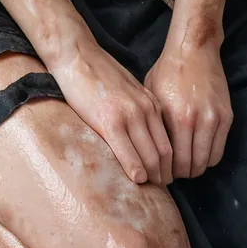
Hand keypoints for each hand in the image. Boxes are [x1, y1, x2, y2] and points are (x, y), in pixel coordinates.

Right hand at [50, 42, 173, 186]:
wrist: (78, 56)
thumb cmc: (99, 75)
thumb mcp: (128, 91)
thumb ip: (138, 111)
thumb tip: (141, 137)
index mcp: (150, 103)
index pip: (168, 141)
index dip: (169, 164)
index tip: (164, 178)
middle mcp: (145, 109)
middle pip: (163, 152)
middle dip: (164, 175)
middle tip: (160, 191)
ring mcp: (128, 115)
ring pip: (149, 155)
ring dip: (152, 177)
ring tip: (148, 191)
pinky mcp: (109, 120)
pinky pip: (127, 151)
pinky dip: (134, 169)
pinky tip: (136, 180)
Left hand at [144, 41, 232, 179]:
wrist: (193, 49)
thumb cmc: (167, 72)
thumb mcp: (152, 98)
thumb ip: (154, 128)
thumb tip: (149, 156)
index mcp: (176, 117)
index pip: (175, 162)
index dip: (168, 173)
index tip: (162, 173)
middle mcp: (198, 120)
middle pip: (192, 166)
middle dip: (182, 173)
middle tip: (173, 172)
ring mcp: (215, 118)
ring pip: (208, 162)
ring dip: (196, 167)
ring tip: (185, 163)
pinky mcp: (227, 116)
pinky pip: (219, 150)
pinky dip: (209, 156)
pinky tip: (198, 151)